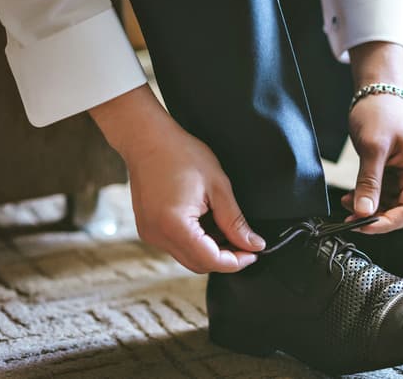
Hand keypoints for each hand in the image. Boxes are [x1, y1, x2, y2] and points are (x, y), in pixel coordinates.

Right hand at [89, 85, 264, 272]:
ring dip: (211, 251)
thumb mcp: (218, 186)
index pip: (211, 260)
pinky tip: (209, 225)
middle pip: (199, 264)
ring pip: (188, 258)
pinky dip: (196, 243)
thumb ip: (235, 221)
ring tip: (229, 230)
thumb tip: (254, 245)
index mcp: (175, 225)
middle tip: (247, 244)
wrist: (146, 138)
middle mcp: (158, 235)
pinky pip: (177, 246)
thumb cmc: (182, 154)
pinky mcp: (148, 229)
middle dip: (225, 259)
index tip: (255, 252)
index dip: (237, 261)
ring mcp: (150, 234)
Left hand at [344, 93, 402, 233]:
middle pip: (399, 211)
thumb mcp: (373, 148)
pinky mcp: (390, 175)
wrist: (375, 95)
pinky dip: (365, 199)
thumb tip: (364, 212)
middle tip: (351, 219)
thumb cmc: (380, 114)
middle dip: (376, 217)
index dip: (388, 222)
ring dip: (368, 209)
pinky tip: (350, 197)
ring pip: (387, 206)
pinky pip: (379, 195)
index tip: (364, 225)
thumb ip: (369, 182)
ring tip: (347, 204)